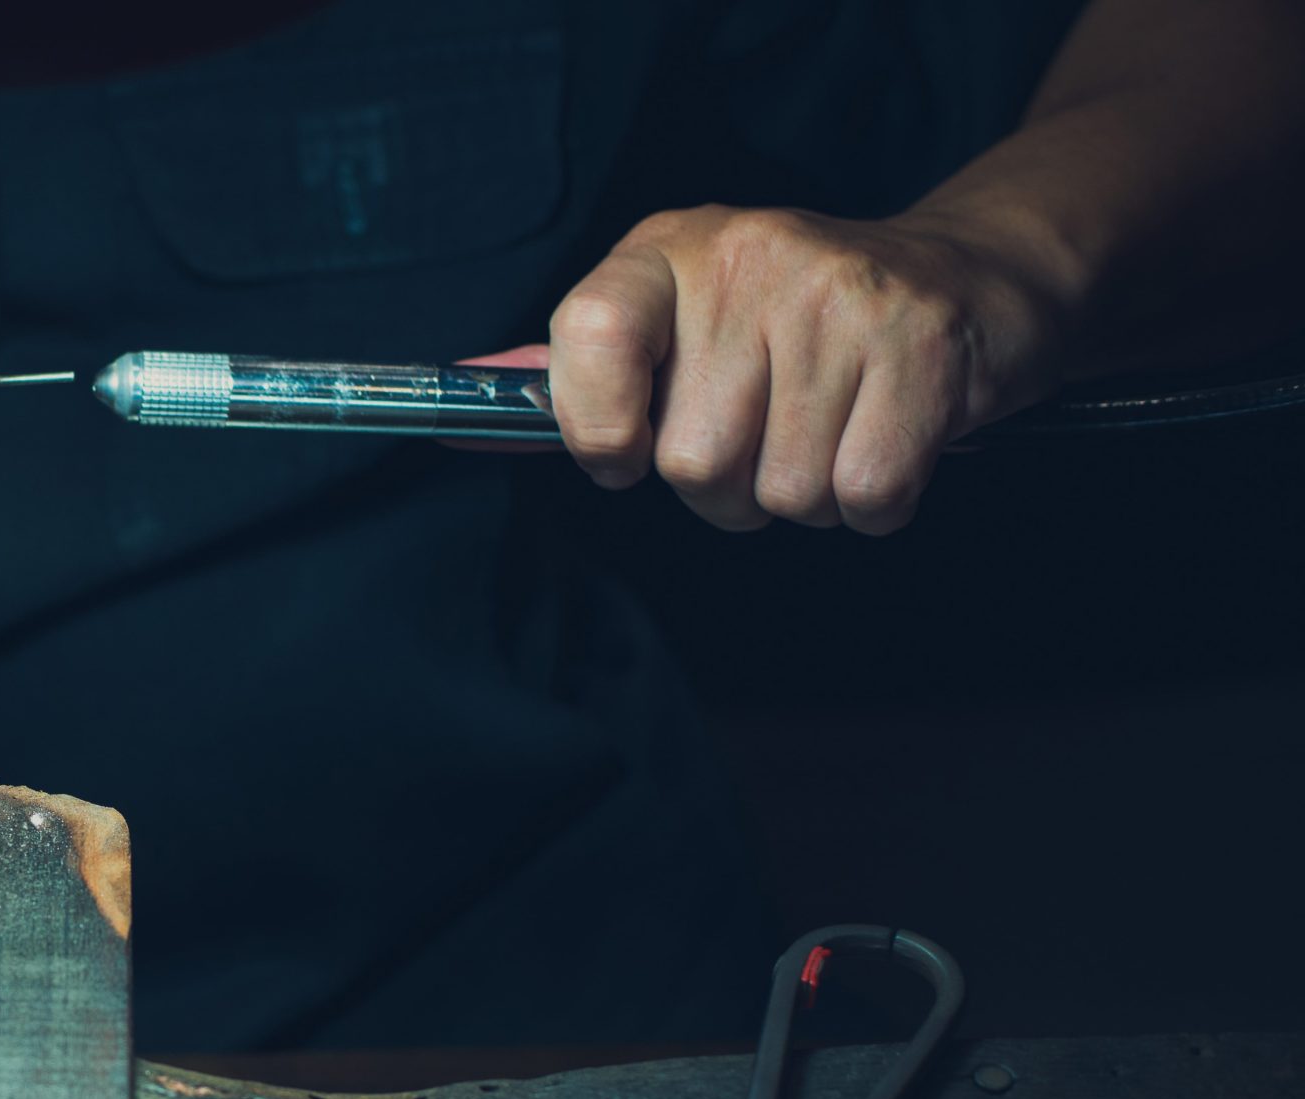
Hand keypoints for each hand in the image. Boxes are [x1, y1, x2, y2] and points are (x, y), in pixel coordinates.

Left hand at [532, 206, 1066, 533]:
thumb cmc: (801, 323)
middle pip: (693, 461)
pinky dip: (873, 504)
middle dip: (729, 490)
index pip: (586, 337)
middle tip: (772, 435)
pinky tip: (885, 444)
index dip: (597, 429)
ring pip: (781, 494)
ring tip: (834, 430)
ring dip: (807, 497)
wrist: (975, 275)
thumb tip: (465, 423)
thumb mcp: (686, 317)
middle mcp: (749, 260)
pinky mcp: (921, 347)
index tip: (628, 454)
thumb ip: (585, 375)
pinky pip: (863, 496)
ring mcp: (840, 299)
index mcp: (669, 251)